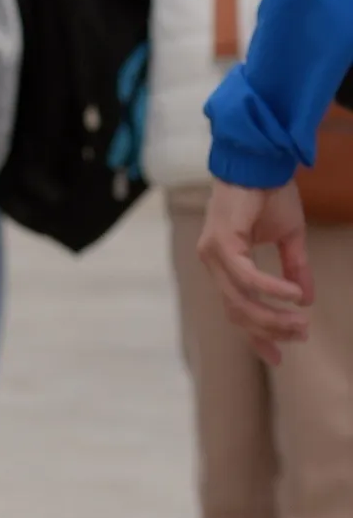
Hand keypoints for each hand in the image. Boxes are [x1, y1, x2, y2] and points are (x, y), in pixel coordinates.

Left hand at [197, 176, 313, 364]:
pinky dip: (271, 290)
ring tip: (301, 322)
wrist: (261, 160)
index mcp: (224, 265)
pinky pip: (246, 277)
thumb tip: (305, 300)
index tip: (278, 357)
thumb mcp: (289, 238)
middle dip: (270, 330)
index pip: (237, 310)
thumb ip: (293, 269)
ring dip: (272, 315)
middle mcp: (212, 263)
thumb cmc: (270, 194)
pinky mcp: (219, 243)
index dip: (256, 336)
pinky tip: (293, 296)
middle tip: (301, 335)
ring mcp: (212, 254)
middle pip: (238, 312)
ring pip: (240, 300)